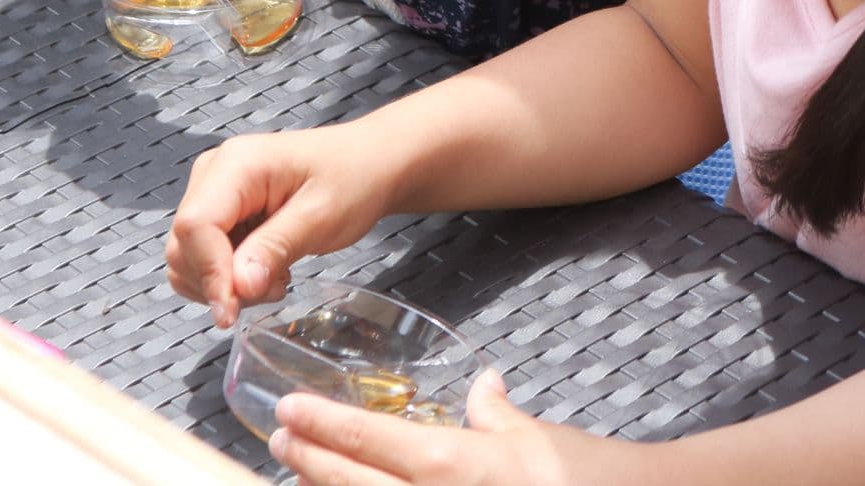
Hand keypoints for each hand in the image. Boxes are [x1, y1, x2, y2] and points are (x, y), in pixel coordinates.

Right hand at [165, 123, 397, 328]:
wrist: (368, 164)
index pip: (195, 225)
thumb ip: (275, 248)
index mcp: (237, 164)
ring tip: (275, 279)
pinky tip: (266, 271)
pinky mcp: (221, 212)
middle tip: (274, 289)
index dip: (208, 273)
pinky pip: (204, 257)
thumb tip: (237, 288)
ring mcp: (214, 193)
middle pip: (184, 245)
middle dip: (221, 282)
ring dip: (225, 284)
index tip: (231, 311)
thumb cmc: (353, 177)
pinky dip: (228, 277)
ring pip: (188, 258)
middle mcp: (215, 174)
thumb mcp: (321, 215)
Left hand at [269, 371, 606, 485]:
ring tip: (301, 474)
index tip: (289, 409)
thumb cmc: (584, 476)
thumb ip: (497, 416)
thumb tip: (482, 388)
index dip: (322, 424)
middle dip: (308, 461)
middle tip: (281, 438)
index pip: (371, 440)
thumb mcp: (537, 437)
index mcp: (456, 465)